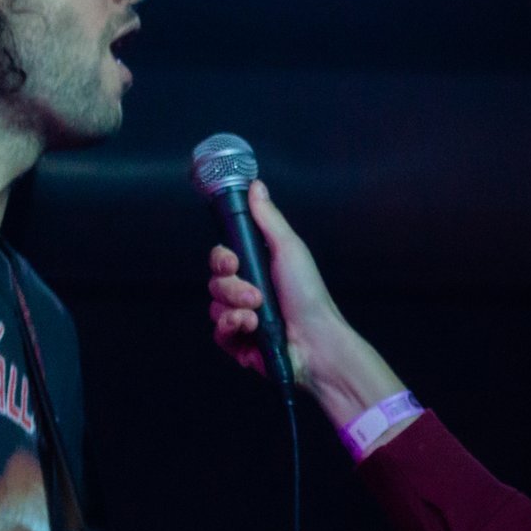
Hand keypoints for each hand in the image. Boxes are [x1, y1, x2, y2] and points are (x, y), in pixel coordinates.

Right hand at [206, 181, 341, 382]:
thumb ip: (268, 219)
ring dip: (235, 309)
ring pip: (214, 307)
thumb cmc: (308, 295)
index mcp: (258, 268)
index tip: (232, 261)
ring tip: (258, 314)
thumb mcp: (289, 250)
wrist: (316, 341)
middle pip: (215, 282)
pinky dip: (232, 327)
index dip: (221, 259)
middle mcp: (247, 292)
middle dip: (231, 288)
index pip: (222, 258)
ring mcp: (241, 318)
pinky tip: (250, 328)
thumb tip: (257, 186)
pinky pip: (218, 332)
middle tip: (255, 294)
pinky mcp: (239, 343)